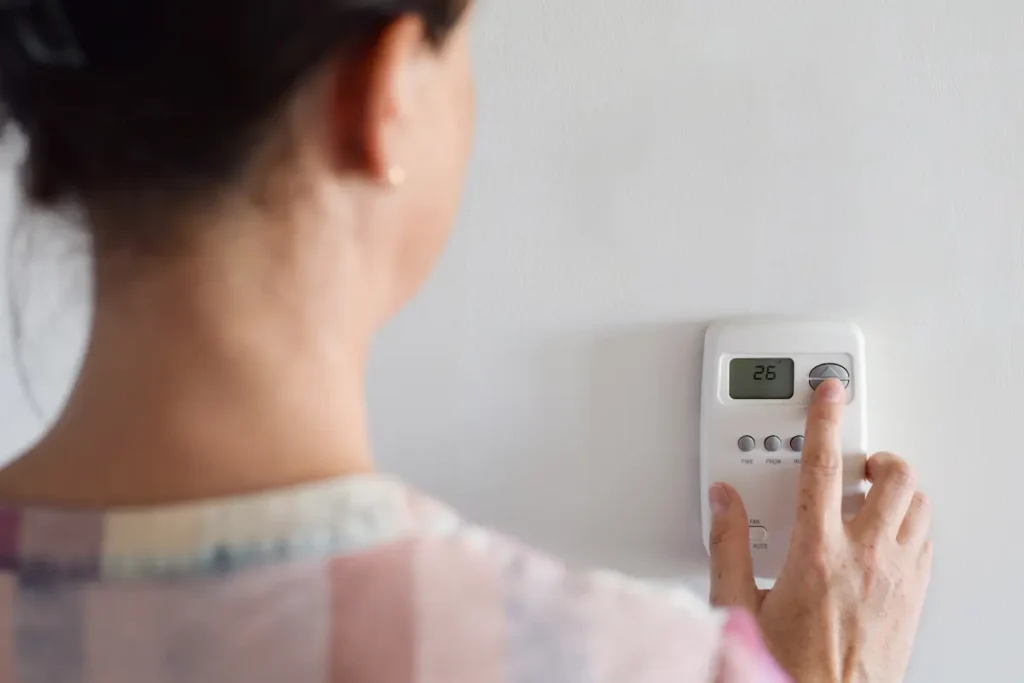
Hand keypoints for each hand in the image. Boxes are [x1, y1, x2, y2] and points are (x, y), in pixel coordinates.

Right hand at [708, 379, 932, 682]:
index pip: (823, 466)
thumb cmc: (788, 665)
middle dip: (876, 455)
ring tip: (870, 494)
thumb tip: (723, 500)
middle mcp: (866, 558)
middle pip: (893, 477)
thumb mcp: (739, 603)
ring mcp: (898, 577)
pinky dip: (909, 525)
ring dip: (898, 490)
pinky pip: (925, 542)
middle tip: (856, 458)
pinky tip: (884, 535)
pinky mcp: (914, 598)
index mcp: (817, 552)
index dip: (825, 419)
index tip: (829, 392)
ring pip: (918, 506)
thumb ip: (728, 544)